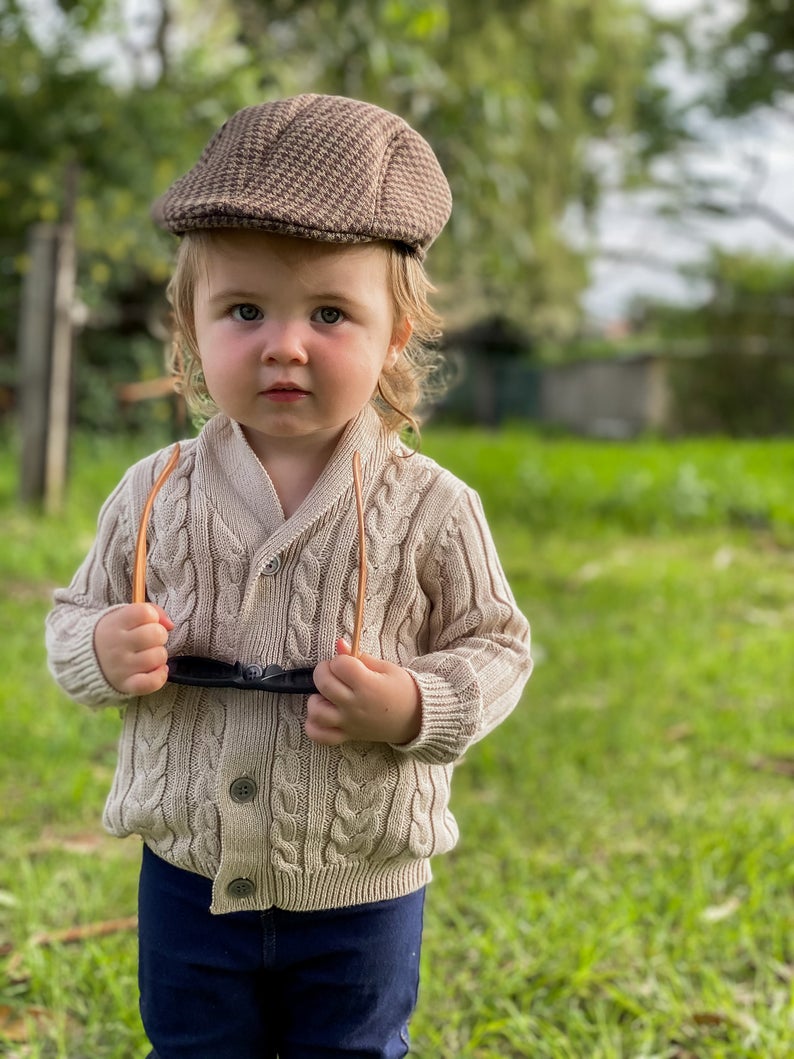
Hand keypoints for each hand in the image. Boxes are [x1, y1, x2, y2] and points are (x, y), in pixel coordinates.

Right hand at [94, 603, 173, 695]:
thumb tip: (170, 624)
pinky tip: (157, 670)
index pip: (144, 612)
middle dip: (159, 635)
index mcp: (115, 624)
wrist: (83, 661)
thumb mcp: (122, 616)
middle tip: (150, 640)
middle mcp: (117, 645)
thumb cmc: (112, 635)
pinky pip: (152, 682)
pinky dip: (160, 676)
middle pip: (156, 634)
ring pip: (158, 657)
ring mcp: (121, 667)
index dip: (152, 616)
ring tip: (149, 654)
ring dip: (159, 656)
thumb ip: (150, 611)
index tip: (146, 622)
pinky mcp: (126, 685)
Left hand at [307, 639, 421, 745]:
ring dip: (316, 699)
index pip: (340, 665)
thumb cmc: (402, 690)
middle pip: (323, 683)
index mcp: (368, 685)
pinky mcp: (347, 736)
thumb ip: (360, 657)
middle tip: (334, 672)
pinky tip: (322, 715)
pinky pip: (320, 736)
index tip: (347, 663)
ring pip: (317, 711)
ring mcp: (349, 722)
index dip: (340, 660)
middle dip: (323, 671)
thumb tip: (339, 643)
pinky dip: (314, 726)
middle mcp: (355, 705)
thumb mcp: (386, 668)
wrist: (416, 718)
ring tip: (327, 695)